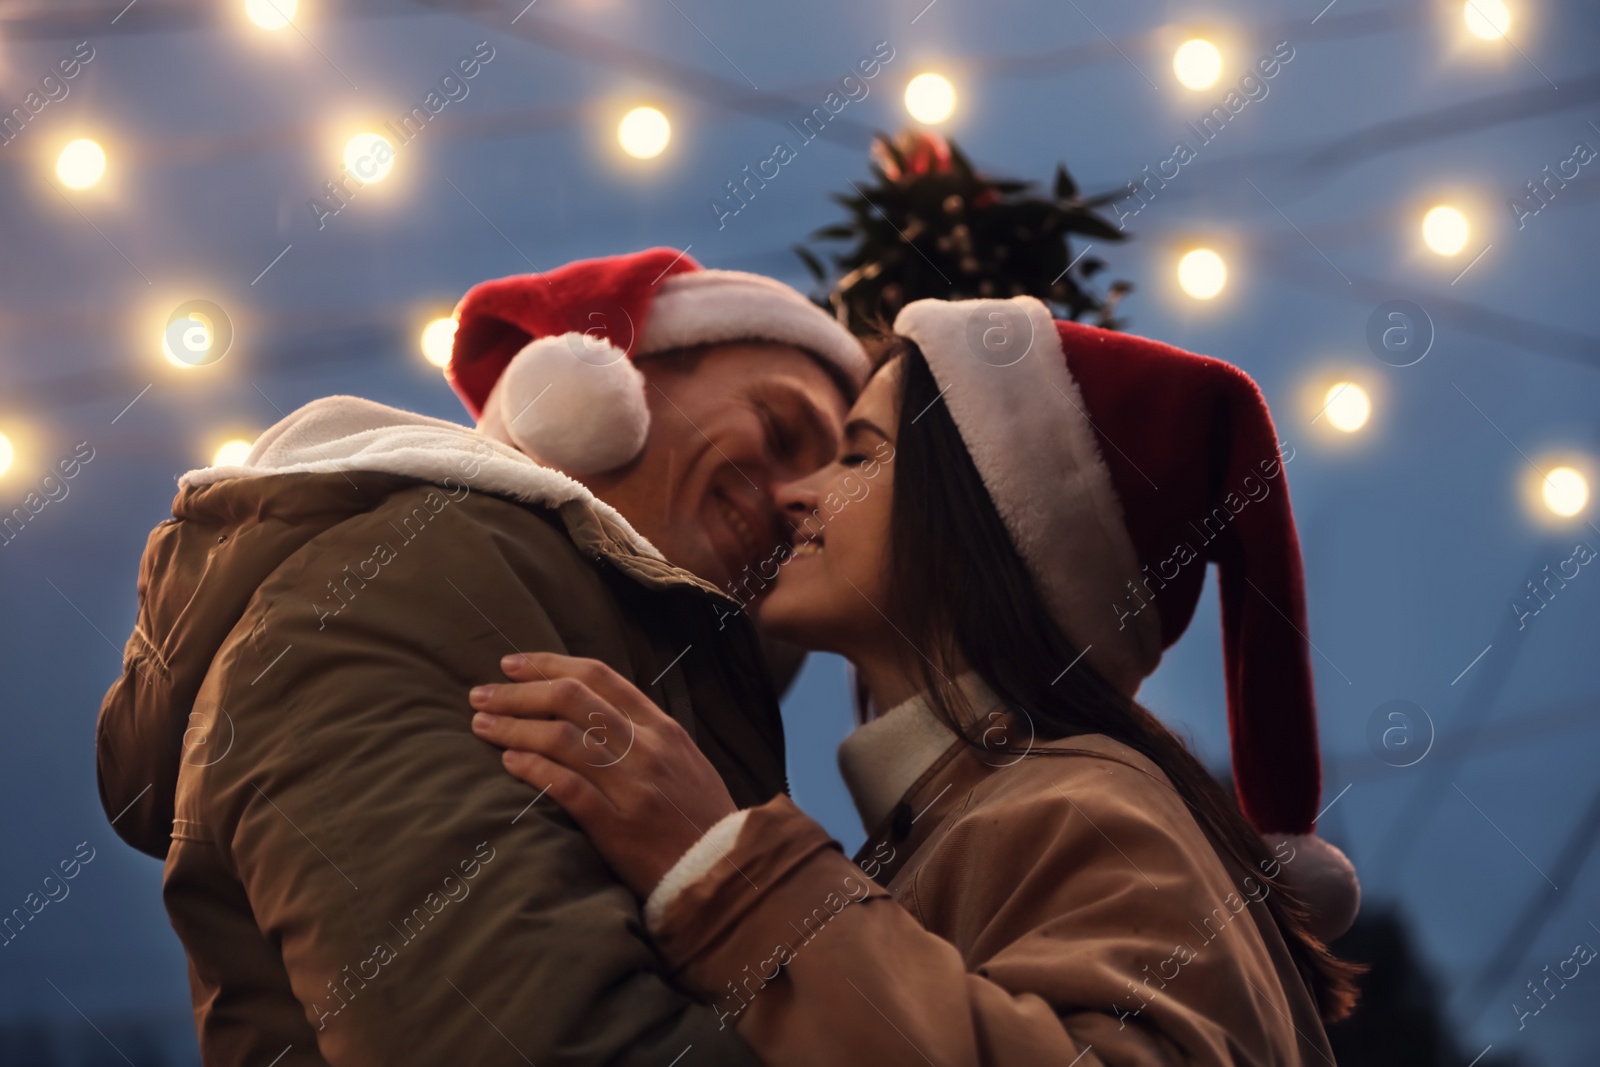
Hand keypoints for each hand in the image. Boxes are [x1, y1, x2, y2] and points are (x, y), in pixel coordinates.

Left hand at [469, 652, 737, 898]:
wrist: (723, 871)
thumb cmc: (698, 816)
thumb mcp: (683, 760)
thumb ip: (643, 732)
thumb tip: (591, 708)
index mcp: (662, 727)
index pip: (599, 677)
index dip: (550, 665)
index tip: (512, 665)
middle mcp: (646, 748)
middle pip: (573, 700)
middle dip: (520, 692)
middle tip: (481, 693)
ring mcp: (632, 785)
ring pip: (563, 738)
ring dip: (514, 726)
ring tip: (481, 723)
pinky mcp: (617, 825)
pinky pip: (566, 787)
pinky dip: (533, 768)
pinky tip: (508, 761)